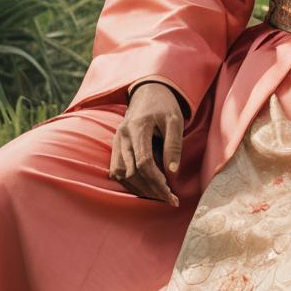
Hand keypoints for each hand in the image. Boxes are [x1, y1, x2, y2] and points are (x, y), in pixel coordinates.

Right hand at [108, 82, 182, 204]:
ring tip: (159, 195)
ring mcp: (116, 140)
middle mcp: (123, 135)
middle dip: (150, 189)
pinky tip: (145, 187)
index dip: (156, 180)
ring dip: (139, 188)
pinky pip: (117, 170)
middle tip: (169, 199)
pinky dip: (129, 182)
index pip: (144, 161)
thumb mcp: (175, 120)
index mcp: (138, 127)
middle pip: (131, 172)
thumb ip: (174, 145)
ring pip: (121, 174)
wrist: (148, 91)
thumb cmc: (165, 105)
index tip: (170, 192)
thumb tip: (172, 172)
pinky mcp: (115, 145)